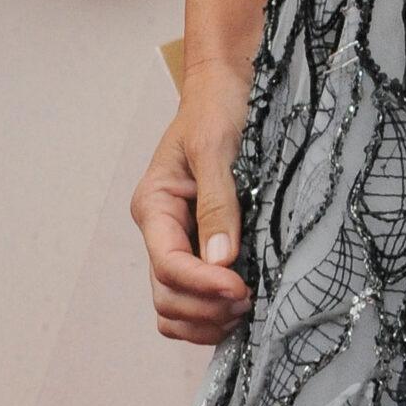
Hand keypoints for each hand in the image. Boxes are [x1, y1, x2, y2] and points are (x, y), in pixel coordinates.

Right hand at [129, 67, 253, 343]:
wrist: (229, 87)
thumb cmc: (218, 108)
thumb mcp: (216, 148)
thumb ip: (217, 203)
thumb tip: (220, 261)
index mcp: (155, 206)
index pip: (167, 265)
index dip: (201, 285)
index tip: (241, 289)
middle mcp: (162, 230)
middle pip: (167, 295)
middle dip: (204, 308)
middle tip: (250, 302)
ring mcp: (181, 240)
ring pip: (176, 304)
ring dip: (207, 318)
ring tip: (248, 308)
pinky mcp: (204, 245)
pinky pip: (195, 295)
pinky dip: (212, 311)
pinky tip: (242, 306)